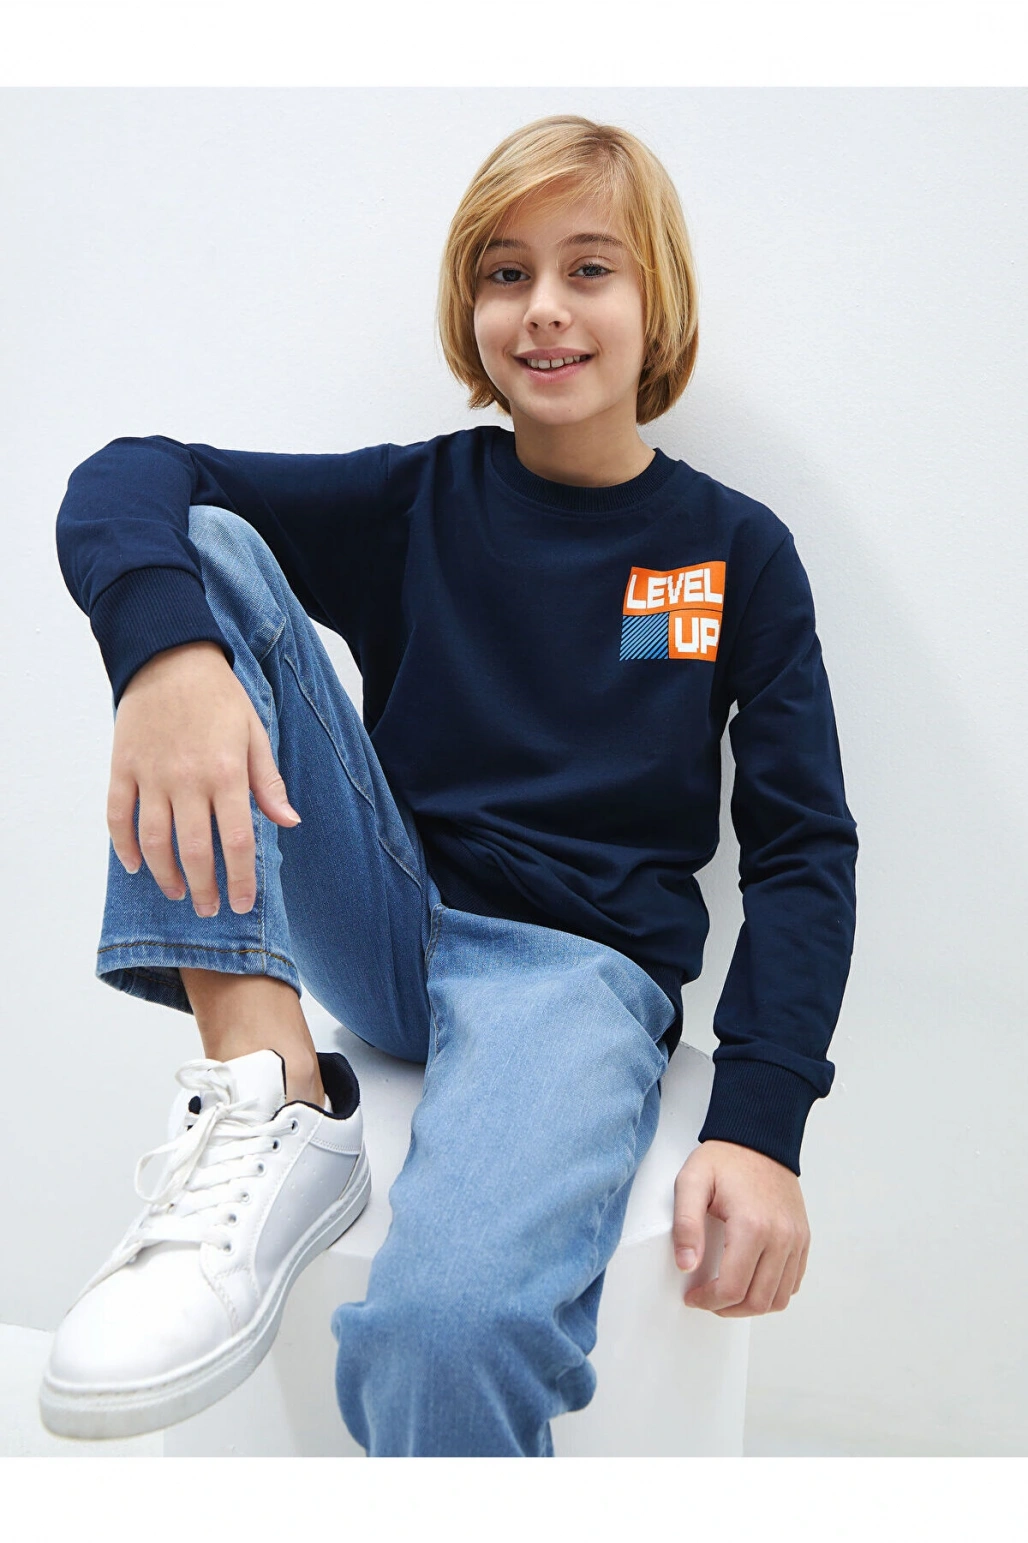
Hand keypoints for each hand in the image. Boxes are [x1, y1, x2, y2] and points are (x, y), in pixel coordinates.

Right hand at [108, 641, 301, 916]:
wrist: (169, 656)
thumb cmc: (219, 697)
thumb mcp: (255, 733)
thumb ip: (268, 781)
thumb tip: (289, 822)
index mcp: (226, 772)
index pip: (237, 841)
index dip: (241, 879)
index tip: (242, 903)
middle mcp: (187, 779)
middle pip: (194, 850)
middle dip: (204, 888)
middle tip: (210, 909)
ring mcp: (151, 774)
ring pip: (153, 841)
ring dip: (165, 875)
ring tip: (178, 893)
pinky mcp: (122, 767)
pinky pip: (118, 816)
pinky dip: (124, 847)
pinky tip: (137, 866)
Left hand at [672, 1138, 809, 1315]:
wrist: (759, 1139)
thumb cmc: (725, 1159)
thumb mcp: (692, 1182)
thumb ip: (686, 1224)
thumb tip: (686, 1264)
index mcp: (752, 1225)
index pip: (733, 1287)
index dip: (708, 1300)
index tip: (693, 1295)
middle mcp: (781, 1236)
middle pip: (758, 1301)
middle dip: (727, 1308)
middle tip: (707, 1299)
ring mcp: (796, 1239)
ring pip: (779, 1298)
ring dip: (751, 1305)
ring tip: (727, 1294)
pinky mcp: (803, 1238)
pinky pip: (793, 1282)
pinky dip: (772, 1291)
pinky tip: (750, 1280)